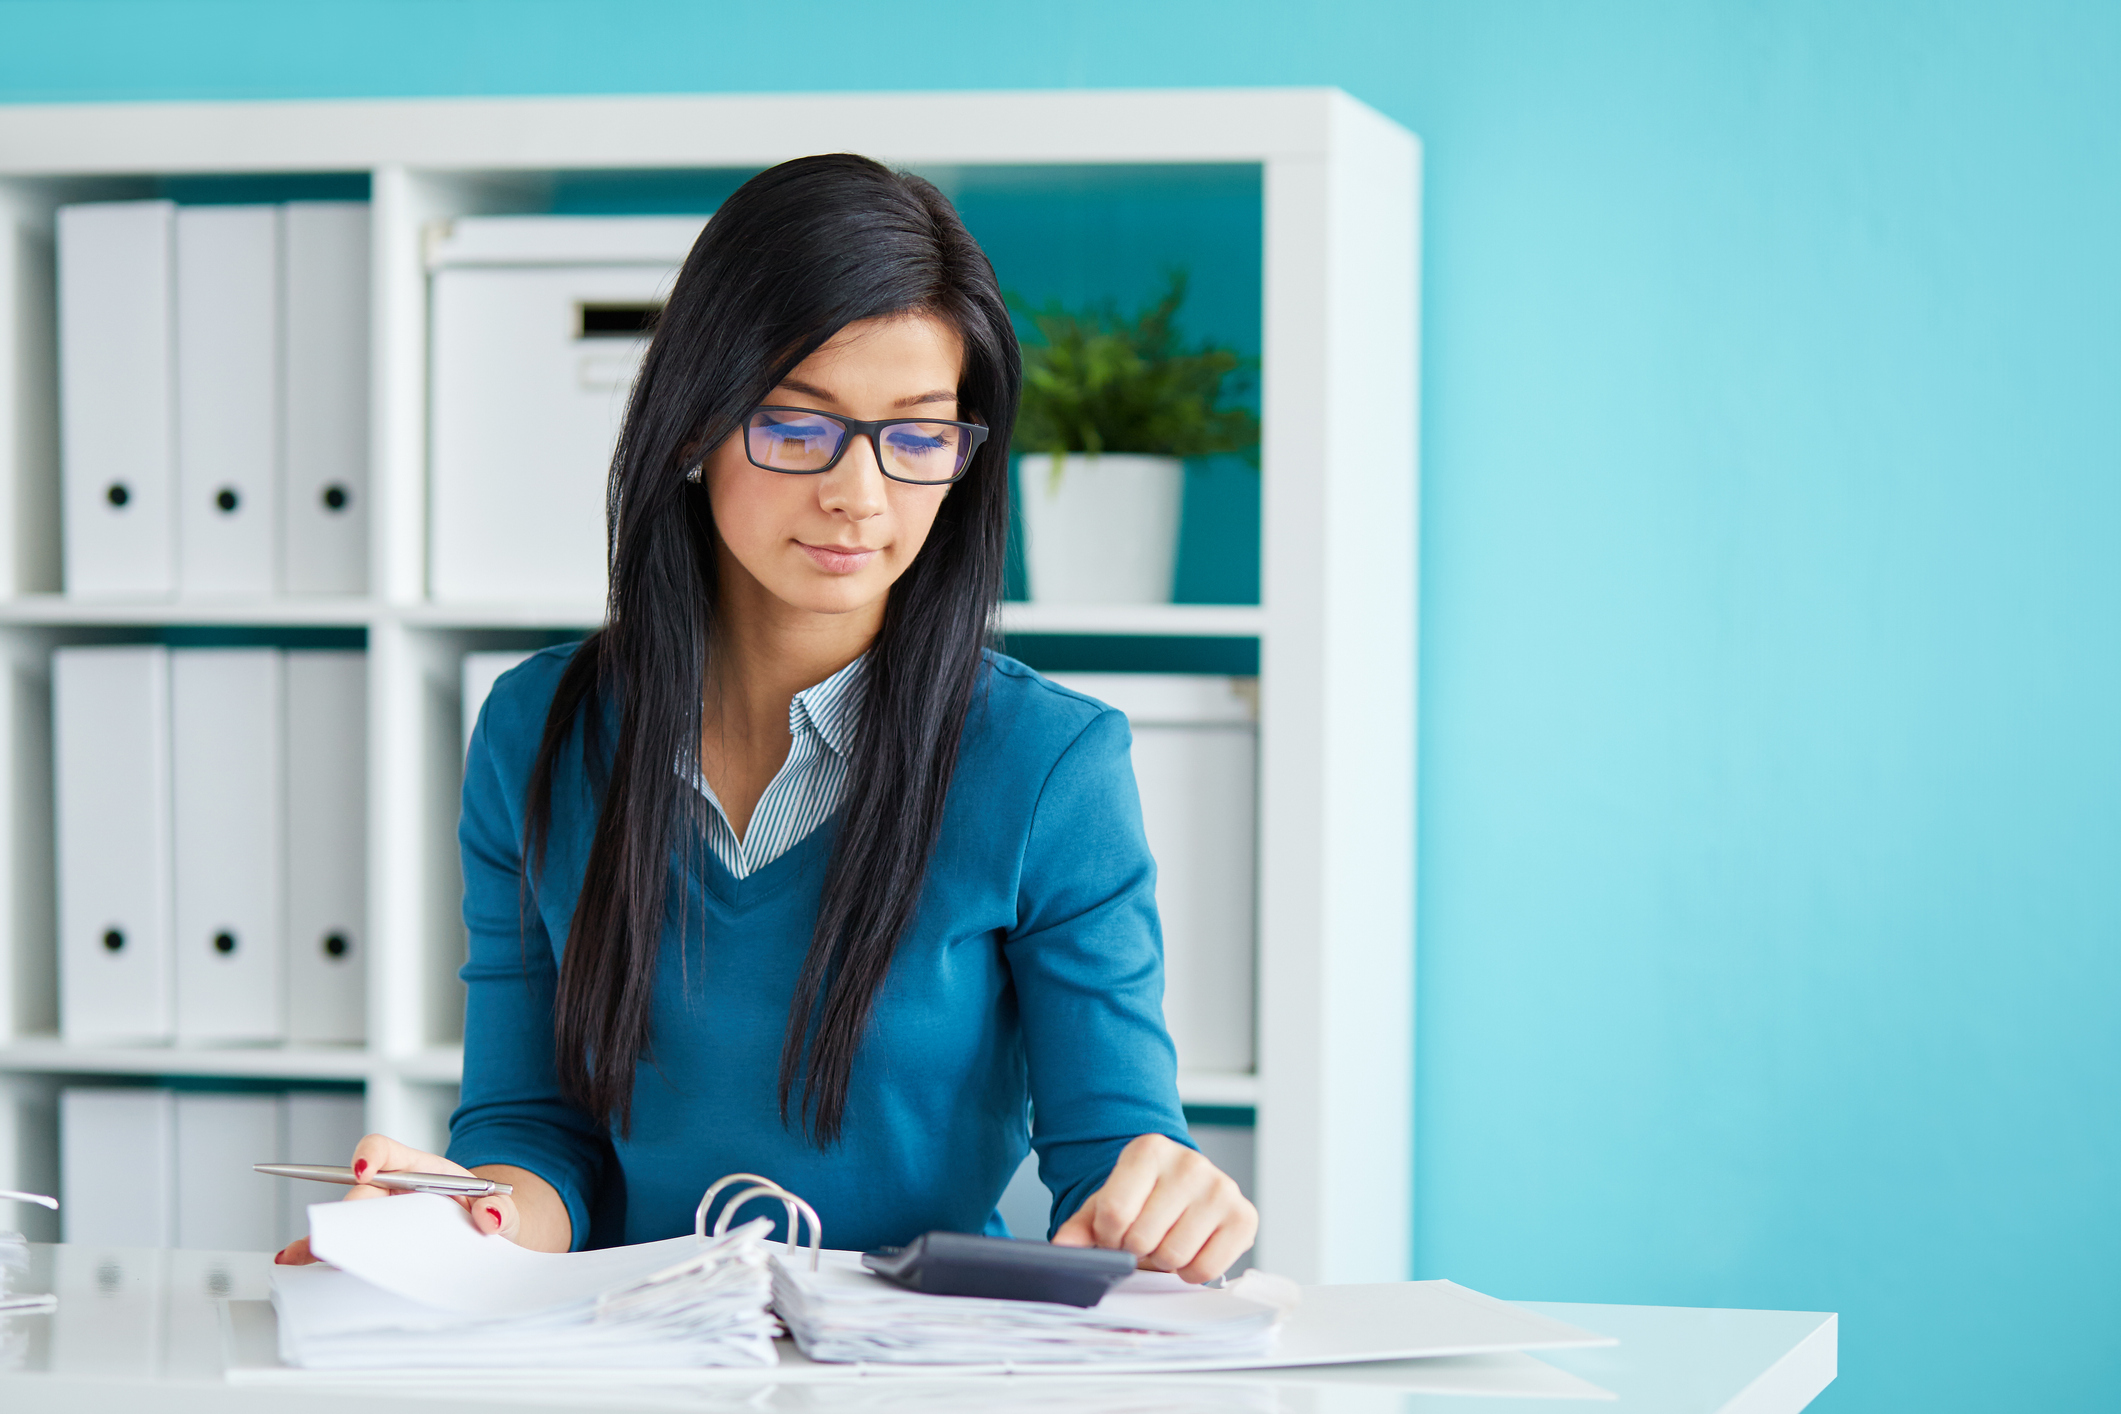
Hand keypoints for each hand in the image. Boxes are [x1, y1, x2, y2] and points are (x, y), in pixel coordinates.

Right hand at [272, 1134, 520, 1264]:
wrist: (490, 1237)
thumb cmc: (491, 1216)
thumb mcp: (505, 1212)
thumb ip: (503, 1211)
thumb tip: (489, 1217)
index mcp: (423, 1171)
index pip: (386, 1151)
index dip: (370, 1156)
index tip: (364, 1171)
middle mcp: (393, 1189)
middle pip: (359, 1191)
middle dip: (348, 1210)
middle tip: (341, 1236)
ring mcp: (379, 1215)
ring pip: (345, 1218)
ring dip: (327, 1234)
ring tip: (306, 1253)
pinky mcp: (373, 1240)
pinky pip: (342, 1241)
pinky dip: (317, 1249)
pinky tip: (296, 1258)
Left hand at [1051, 1133, 1257, 1282]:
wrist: (1185, 1188)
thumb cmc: (1144, 1197)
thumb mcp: (1106, 1203)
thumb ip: (1081, 1226)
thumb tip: (1063, 1247)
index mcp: (1149, 1149)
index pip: (1114, 1212)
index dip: (1108, 1237)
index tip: (1115, 1232)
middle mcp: (1189, 1163)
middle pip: (1143, 1238)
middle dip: (1136, 1250)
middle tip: (1143, 1239)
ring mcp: (1221, 1188)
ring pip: (1174, 1256)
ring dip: (1163, 1261)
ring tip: (1166, 1241)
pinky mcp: (1244, 1216)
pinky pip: (1206, 1269)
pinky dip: (1191, 1272)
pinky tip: (1190, 1249)